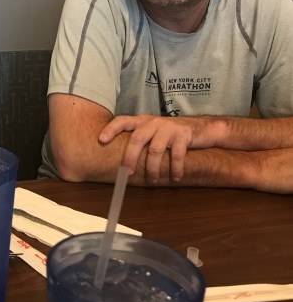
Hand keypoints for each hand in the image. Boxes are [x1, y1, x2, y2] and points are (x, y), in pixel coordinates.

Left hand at [98, 115, 212, 182]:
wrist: (200, 128)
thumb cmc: (169, 134)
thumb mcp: (152, 131)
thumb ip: (138, 139)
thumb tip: (119, 161)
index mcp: (142, 121)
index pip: (122, 121)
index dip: (111, 129)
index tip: (101, 140)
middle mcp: (153, 122)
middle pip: (137, 139)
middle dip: (130, 157)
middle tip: (127, 173)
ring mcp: (168, 128)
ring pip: (155, 150)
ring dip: (152, 168)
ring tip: (151, 180)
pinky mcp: (183, 135)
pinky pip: (176, 155)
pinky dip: (175, 169)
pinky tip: (174, 178)